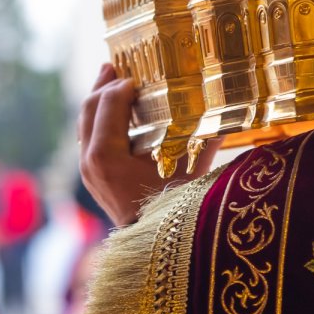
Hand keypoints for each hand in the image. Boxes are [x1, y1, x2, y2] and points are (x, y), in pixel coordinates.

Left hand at [78, 64, 218, 226]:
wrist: (150, 248)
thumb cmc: (173, 209)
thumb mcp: (190, 173)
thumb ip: (206, 142)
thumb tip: (229, 117)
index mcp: (108, 156)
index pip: (109, 104)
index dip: (122, 85)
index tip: (140, 76)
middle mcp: (90, 161)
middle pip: (89, 108)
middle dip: (104, 84)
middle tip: (116, 65)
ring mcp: (87, 170)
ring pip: (84, 123)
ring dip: (97, 99)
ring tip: (109, 79)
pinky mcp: (91, 177)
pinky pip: (87, 138)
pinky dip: (97, 119)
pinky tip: (111, 111)